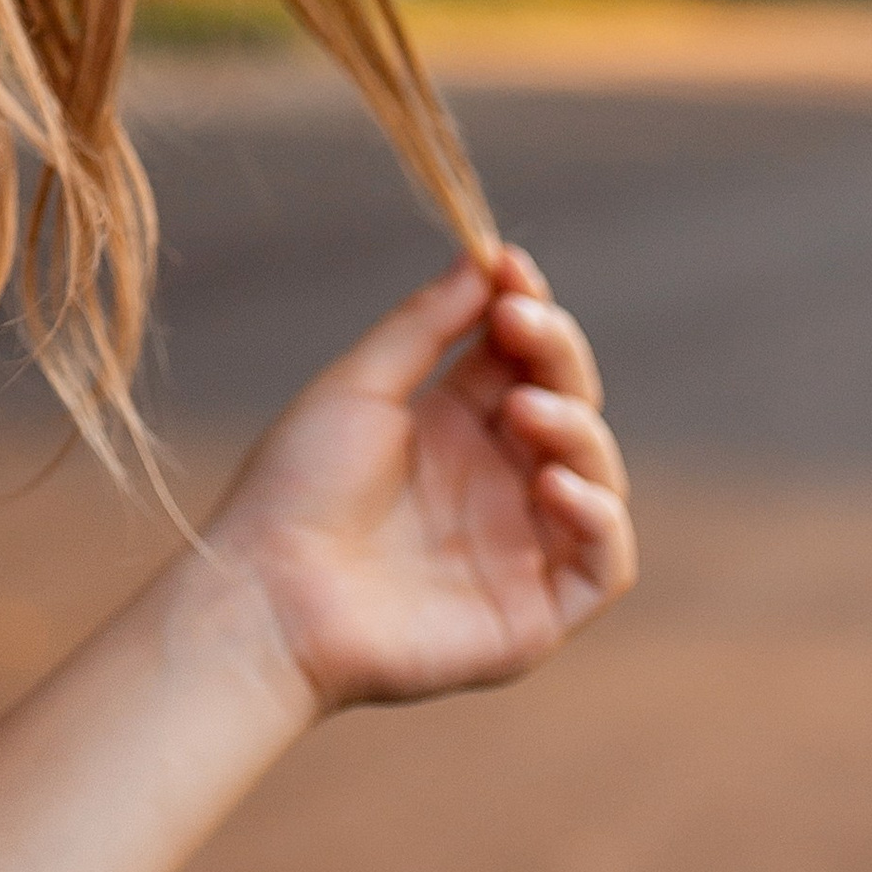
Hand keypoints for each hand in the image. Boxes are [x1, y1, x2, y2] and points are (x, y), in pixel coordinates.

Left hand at [203, 246, 634, 717]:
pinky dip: (600, 518)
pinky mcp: (535, 614)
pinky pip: (603, 565)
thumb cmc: (296, 487)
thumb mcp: (360, 386)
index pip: (521, 359)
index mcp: (453, 426)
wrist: (268, 594)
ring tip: (526, 407)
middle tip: (522, 321)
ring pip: (597, 477)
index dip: (527, 310)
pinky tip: (556, 483)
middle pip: (566, 406)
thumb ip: (425, 326)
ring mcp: (519, 547)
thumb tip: (483, 258)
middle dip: (556, 354)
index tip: (510, 266)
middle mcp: (495, 482)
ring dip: (578, 429)